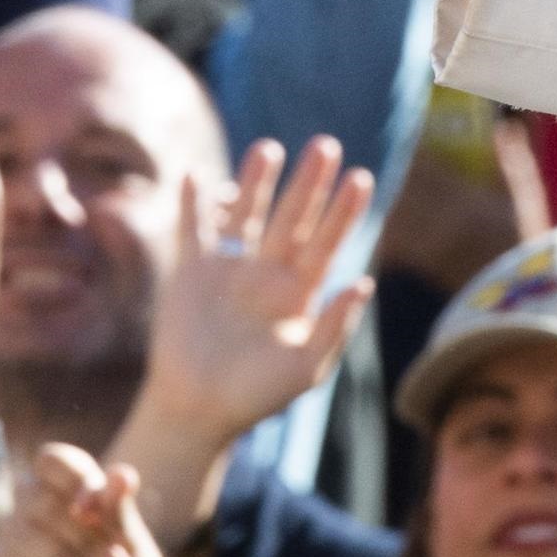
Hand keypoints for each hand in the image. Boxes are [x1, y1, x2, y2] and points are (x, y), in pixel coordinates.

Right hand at [133, 138, 373, 449]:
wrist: (199, 411)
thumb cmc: (256, 396)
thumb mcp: (305, 367)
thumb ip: (335, 326)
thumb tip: (364, 281)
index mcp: (299, 292)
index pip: (327, 242)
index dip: (343, 212)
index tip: (361, 177)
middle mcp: (267, 272)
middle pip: (293, 217)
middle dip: (309, 183)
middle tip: (326, 145)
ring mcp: (229, 268)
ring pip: (246, 212)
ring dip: (256, 180)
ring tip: (269, 148)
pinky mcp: (191, 272)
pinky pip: (194, 230)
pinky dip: (194, 204)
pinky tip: (197, 175)